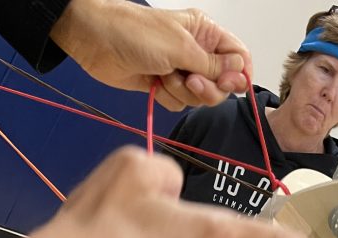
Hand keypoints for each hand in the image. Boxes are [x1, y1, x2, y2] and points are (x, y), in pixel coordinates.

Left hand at [52, 1, 251, 109]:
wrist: (96, 41)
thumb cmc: (134, 32)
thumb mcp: (181, 47)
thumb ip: (214, 64)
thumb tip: (241, 73)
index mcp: (205, 33)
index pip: (239, 57)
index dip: (238, 75)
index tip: (229, 84)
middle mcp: (197, 51)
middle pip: (222, 83)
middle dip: (207, 88)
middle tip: (190, 80)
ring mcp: (181, 70)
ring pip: (200, 97)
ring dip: (184, 93)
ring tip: (165, 76)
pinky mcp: (165, 85)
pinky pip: (180, 103)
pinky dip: (169, 98)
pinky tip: (155, 84)